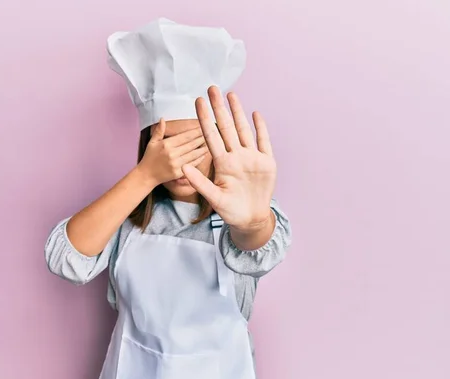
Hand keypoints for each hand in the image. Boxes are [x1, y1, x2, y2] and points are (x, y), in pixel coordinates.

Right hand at [138, 118, 208, 186]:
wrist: (147, 175)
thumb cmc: (149, 157)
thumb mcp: (152, 142)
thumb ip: (159, 130)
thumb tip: (163, 118)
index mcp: (166, 144)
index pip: (185, 136)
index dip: (196, 131)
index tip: (203, 126)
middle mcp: (172, 154)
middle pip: (191, 144)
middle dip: (202, 138)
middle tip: (213, 132)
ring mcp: (176, 164)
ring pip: (194, 154)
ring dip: (203, 148)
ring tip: (211, 143)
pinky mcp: (178, 173)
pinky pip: (191, 164)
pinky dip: (199, 159)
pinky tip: (204, 154)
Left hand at [182, 86, 276, 229]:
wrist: (250, 218)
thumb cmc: (230, 209)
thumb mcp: (213, 197)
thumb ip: (199, 182)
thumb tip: (182, 168)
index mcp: (222, 163)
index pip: (211, 136)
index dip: (204, 118)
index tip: (198, 101)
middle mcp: (235, 156)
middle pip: (226, 127)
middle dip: (219, 108)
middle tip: (212, 88)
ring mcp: (251, 157)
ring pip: (243, 130)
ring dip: (238, 112)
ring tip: (231, 94)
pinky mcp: (266, 162)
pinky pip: (263, 142)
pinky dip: (260, 128)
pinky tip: (255, 114)